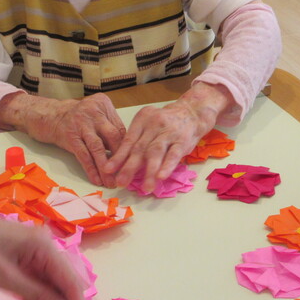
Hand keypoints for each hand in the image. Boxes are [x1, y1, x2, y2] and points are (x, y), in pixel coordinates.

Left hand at [0, 213, 90, 299]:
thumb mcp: (4, 277)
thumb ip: (36, 295)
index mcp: (45, 248)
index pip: (72, 284)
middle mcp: (46, 248)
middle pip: (65, 286)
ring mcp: (36, 252)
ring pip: (52, 286)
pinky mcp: (26, 257)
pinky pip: (39, 282)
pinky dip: (33, 298)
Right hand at [12, 93, 125, 184]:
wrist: (48, 115)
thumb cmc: (77, 117)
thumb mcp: (95, 114)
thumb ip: (110, 127)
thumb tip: (126, 151)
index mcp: (103, 104)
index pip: (121, 128)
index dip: (128, 148)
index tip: (133, 163)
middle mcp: (93, 112)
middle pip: (113, 137)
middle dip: (121, 158)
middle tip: (126, 175)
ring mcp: (81, 124)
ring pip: (98, 148)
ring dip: (106, 168)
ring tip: (111, 182)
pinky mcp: (70, 136)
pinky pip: (83, 156)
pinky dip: (91, 169)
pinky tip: (97, 180)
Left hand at [102, 82, 229, 191]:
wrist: (192, 112)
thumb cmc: (166, 123)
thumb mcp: (149, 126)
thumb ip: (138, 141)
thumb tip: (121, 164)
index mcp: (142, 120)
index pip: (128, 141)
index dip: (118, 156)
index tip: (108, 170)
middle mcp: (154, 124)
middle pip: (139, 148)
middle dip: (129, 167)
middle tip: (121, 183)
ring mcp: (169, 132)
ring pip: (155, 152)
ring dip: (149, 171)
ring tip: (145, 188)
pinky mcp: (183, 140)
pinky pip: (173, 154)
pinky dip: (167, 166)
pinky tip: (161, 177)